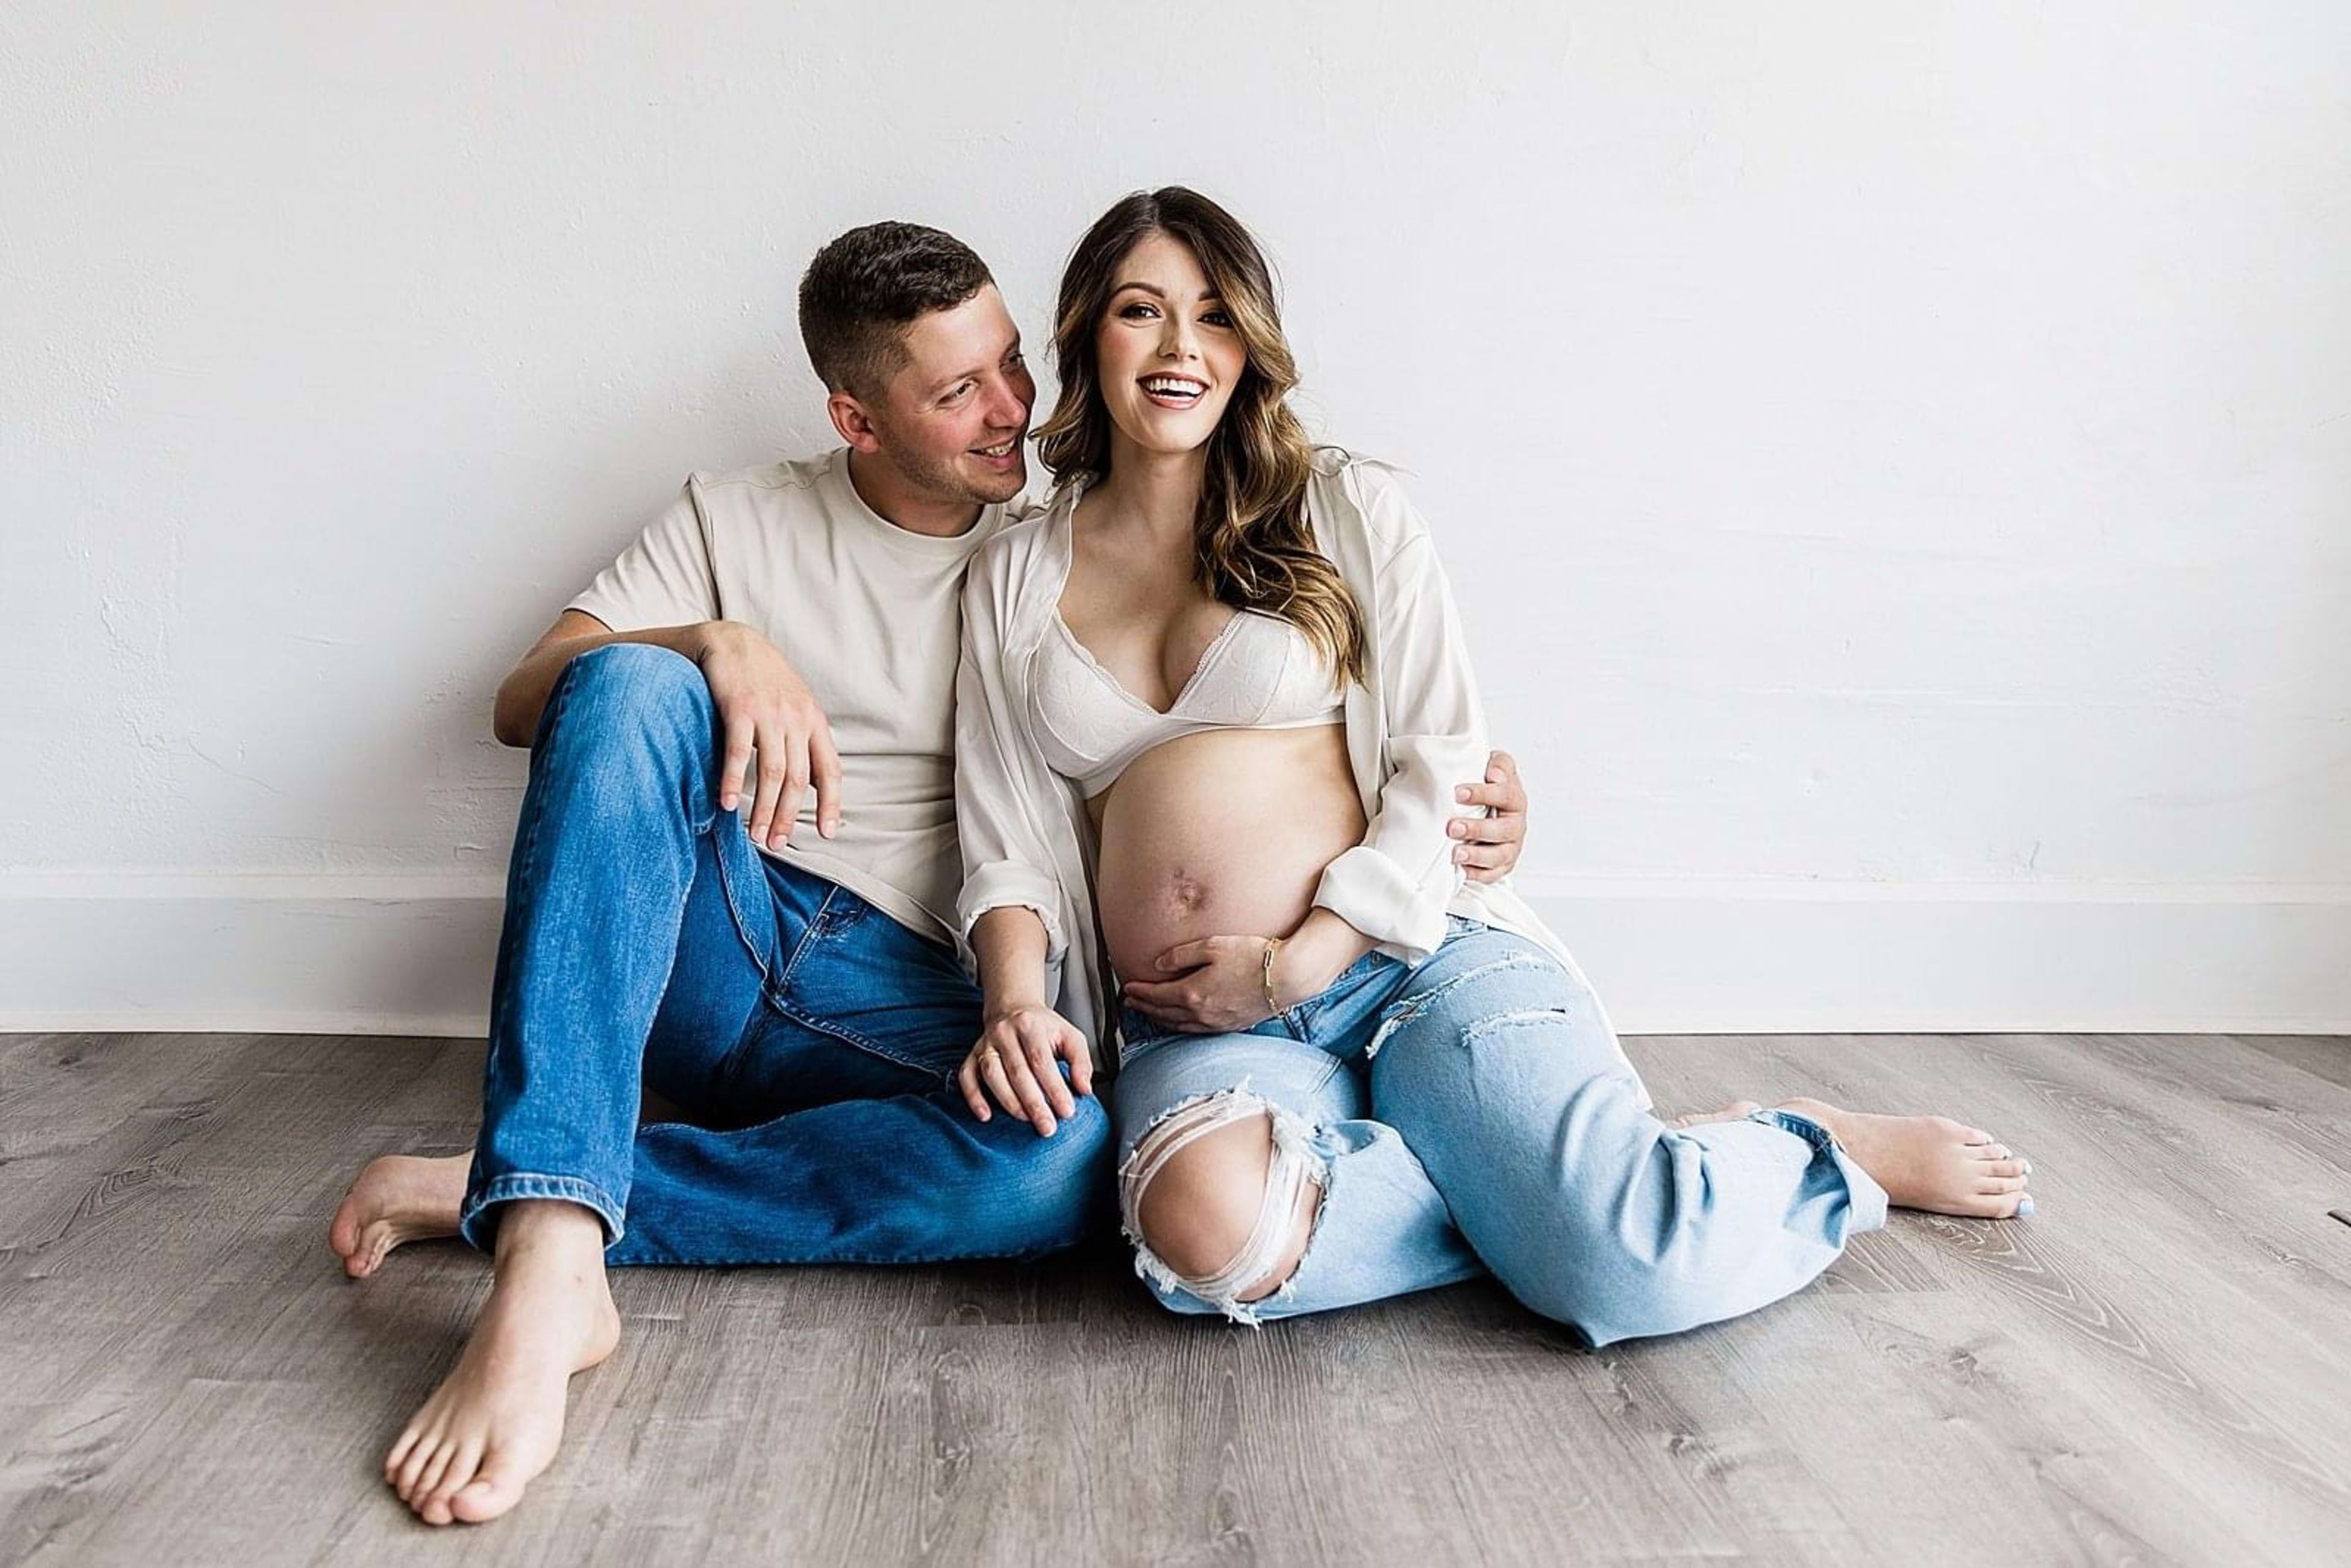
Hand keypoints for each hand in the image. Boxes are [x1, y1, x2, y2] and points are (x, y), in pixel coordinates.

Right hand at [696, 621, 842, 848]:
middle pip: (798, 779)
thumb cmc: (763, 680)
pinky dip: (734, 780)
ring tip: (755, 835)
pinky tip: (727, 803)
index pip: (830, 770)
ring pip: (772, 772)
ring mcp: (769, 713)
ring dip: (764, 809)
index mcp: (813, 722)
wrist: (733, 641)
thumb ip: (803, 740)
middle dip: (789, 817)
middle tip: (776, 844)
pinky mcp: (740, 707)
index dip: (831, 803)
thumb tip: (810, 784)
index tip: (827, 834)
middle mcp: (796, 719)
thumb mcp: (794, 706)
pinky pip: (738, 752)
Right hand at [959, 1004, 1093, 1136]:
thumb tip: (1084, 1089)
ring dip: (1008, 1102)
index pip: (1041, 1060)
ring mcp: (985, 1044)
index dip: (1054, 1088)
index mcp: (1030, 1025)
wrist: (1013, 1008)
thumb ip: (1081, 1061)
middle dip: (1034, 1103)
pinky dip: (974, 1098)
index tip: (1067, 1111)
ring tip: (1025, 1120)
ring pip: (992, 1075)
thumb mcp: (1070, 1035)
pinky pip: (967, 1077)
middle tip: (1048, 1127)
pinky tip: (986, 1116)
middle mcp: (1004, 1033)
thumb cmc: (1044, 1028)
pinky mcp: (972, 1054)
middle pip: (1018, 1072)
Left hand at [1124, 935, 1286, 1033]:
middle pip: (1163, 1014)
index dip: (1139, 993)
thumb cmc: (1253, 956)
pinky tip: (1179, 1021)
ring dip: (1159, 1020)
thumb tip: (1158, 965)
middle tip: (1131, 1003)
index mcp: (1193, 992)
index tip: (1127, 988)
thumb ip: (1181, 955)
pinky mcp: (1229, 1027)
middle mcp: (1201, 1013)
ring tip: (1149, 1013)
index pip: (1156, 996)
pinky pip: (1195, 1031)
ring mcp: (1215, 1023)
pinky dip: (1180, 1026)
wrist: (1287, 977)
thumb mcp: (1213, 946)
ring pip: (1178, 1026)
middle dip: (1144, 1008)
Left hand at [1450, 748, 1527, 881]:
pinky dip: (1476, 873)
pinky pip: (1491, 874)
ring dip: (1476, 855)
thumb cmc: (1490, 788)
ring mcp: (1510, 847)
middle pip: (1503, 830)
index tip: (1458, 793)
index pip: (1505, 795)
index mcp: (1515, 799)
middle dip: (1477, 829)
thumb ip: (1499, 764)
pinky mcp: (1501, 866)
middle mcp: (1516, 825)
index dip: (1483, 794)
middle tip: (1453, 827)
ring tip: (1455, 853)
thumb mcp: (1496, 768)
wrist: (1491, 807)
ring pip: (1498, 856)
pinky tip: (1460, 869)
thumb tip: (1494, 773)